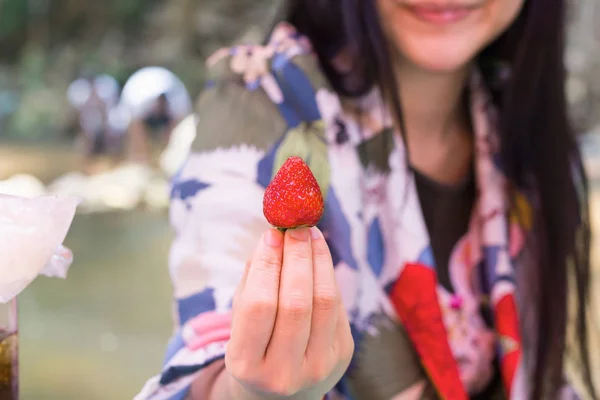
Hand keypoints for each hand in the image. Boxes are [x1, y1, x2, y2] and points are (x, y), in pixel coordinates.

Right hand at [224, 227, 353, 399]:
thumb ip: (253, 283)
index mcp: (248, 365)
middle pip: (296, 302)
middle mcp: (284, 373)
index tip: (271, 234)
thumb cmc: (255, 346)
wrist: (281, 392)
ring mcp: (318, 367)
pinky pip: (337, 306)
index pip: (259, 306)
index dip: (267, 265)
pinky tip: (319, 257)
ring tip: (310, 234)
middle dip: (296, 257)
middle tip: (295, 227)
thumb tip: (273, 237)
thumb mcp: (240, 322)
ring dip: (318, 260)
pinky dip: (327, 276)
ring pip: (324, 301)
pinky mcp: (342, 356)